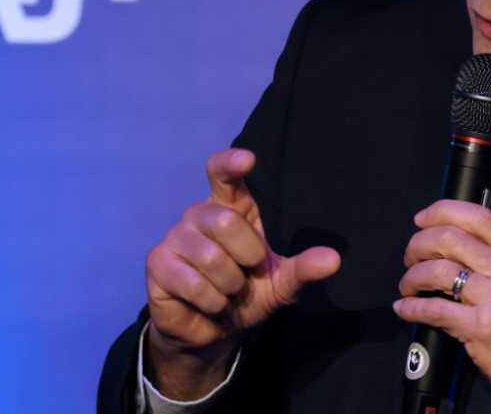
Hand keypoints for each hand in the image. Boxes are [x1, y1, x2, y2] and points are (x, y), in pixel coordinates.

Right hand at [144, 148, 340, 398]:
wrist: (212, 330)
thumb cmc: (248, 294)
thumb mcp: (281, 283)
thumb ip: (304, 269)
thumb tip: (334, 259)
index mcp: (232, 208)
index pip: (223, 174)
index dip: (231, 164)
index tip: (248, 160)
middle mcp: (200, 214)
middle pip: (226, 222)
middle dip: (246, 257)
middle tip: (245, 274)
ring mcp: (175, 236)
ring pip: (210, 257)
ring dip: (229, 286)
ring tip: (226, 292)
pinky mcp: (157, 263)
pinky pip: (192, 282)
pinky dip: (211, 301)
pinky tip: (208, 304)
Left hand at [394, 200, 490, 413]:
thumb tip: (472, 250)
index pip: (478, 217)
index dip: (443, 211)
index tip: (423, 219)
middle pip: (449, 238)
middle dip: (419, 244)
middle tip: (411, 257)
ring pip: (437, 270)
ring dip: (412, 276)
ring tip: (408, 286)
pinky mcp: (480, 328)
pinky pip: (435, 310)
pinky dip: (412, 308)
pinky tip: (405, 309)